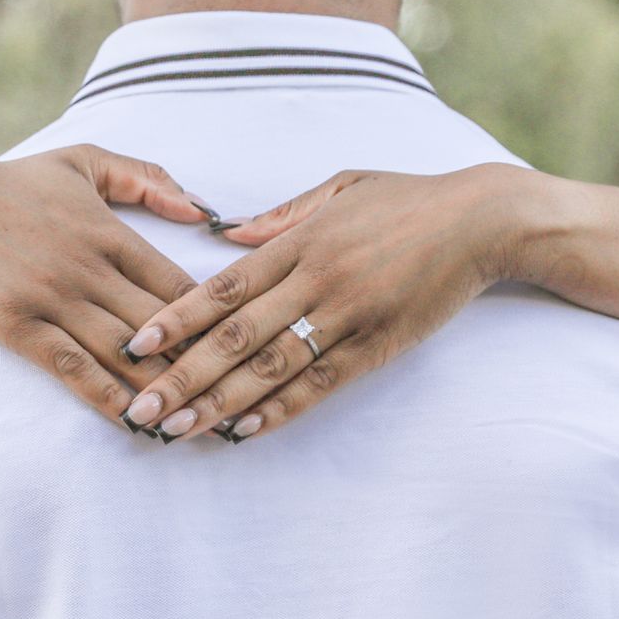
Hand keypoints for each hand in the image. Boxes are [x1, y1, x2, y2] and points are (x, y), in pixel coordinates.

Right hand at [0, 144, 220, 427]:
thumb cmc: (18, 182)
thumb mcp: (87, 160)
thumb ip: (148, 178)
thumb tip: (202, 210)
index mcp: (113, 233)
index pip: (179, 285)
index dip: (215, 320)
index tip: (241, 346)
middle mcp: (90, 270)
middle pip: (162, 326)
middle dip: (201, 364)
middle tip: (239, 397)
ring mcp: (55, 300)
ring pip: (123, 353)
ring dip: (162, 389)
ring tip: (199, 421)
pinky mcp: (20, 327)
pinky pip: (72, 368)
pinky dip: (106, 396)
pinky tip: (134, 419)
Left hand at [110, 162, 526, 441]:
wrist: (482, 220)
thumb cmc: (408, 200)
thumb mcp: (340, 188)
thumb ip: (281, 216)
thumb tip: (227, 234)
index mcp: (300, 241)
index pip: (224, 287)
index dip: (177, 318)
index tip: (136, 344)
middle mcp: (316, 280)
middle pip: (235, 336)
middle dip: (182, 376)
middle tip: (141, 408)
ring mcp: (348, 315)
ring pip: (271, 367)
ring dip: (219, 403)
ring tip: (177, 429)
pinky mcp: (378, 345)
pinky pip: (321, 383)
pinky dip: (281, 408)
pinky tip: (244, 430)